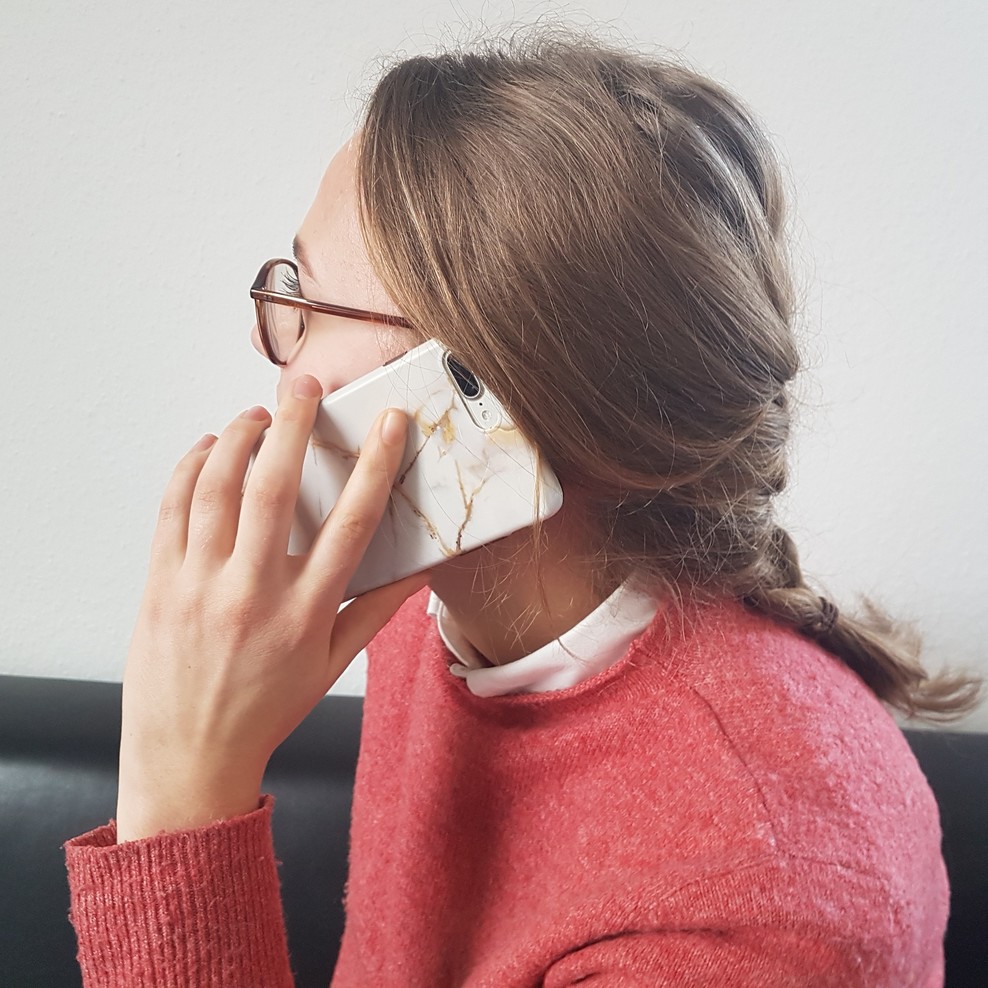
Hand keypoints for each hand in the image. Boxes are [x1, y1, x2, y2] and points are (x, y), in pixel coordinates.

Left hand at [115, 375, 427, 841]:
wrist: (189, 755)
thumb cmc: (266, 709)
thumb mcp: (331, 666)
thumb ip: (375, 611)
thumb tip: (418, 570)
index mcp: (304, 614)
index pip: (349, 526)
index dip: (374, 467)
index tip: (388, 425)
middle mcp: (252, 593)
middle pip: (274, 489)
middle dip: (293, 425)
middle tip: (306, 387)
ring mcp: (200, 586)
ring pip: (216, 487)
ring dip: (239, 437)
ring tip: (259, 414)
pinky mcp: (160, 583)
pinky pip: (172, 508)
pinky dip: (190, 467)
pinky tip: (209, 448)